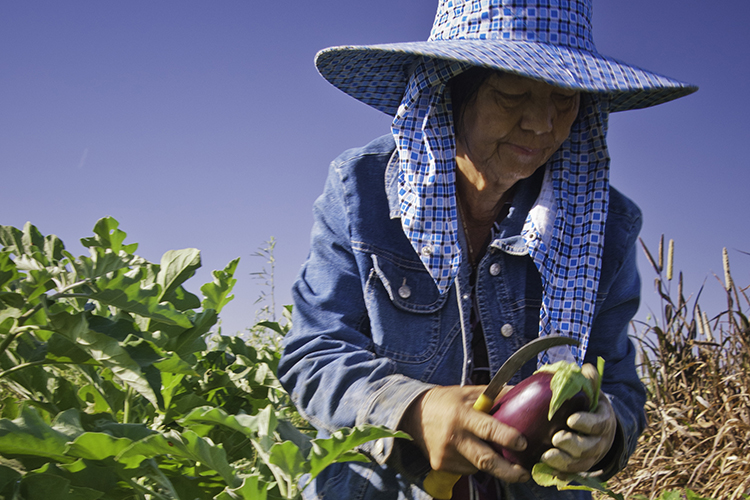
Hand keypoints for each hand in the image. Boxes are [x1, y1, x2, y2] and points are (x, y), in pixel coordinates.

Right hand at [399, 385, 529, 481]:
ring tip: (488, 450)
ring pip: (478, 466)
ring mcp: (445, 454)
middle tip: (524, 474)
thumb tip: (522, 393)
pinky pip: (466, 469)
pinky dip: (473, 463)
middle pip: (485, 460)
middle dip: (508, 471)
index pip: (488, 429)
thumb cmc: (446, 401)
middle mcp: (453, 437)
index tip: (523, 444)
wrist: (413, 414)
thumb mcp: (469, 393)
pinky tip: (468, 450)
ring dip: (489, 463)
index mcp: (462, 415)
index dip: (507, 438)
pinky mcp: (440, 465)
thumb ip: (495, 395)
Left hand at [541, 364, 616, 472]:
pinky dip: (559, 474)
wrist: (597, 427)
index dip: (586, 423)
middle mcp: (600, 441)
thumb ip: (589, 379)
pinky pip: (571, 474)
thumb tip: (587, 367)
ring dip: (563, 461)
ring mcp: (591, 457)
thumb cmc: (588, 405)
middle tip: (556, 438)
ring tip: (546, 455)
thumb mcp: (592, 391)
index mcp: (604, 421)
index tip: (571, 420)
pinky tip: (544, 469)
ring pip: (580, 464)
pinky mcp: (580, 467)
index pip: (598, 423)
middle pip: (589, 448)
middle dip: (573, 444)